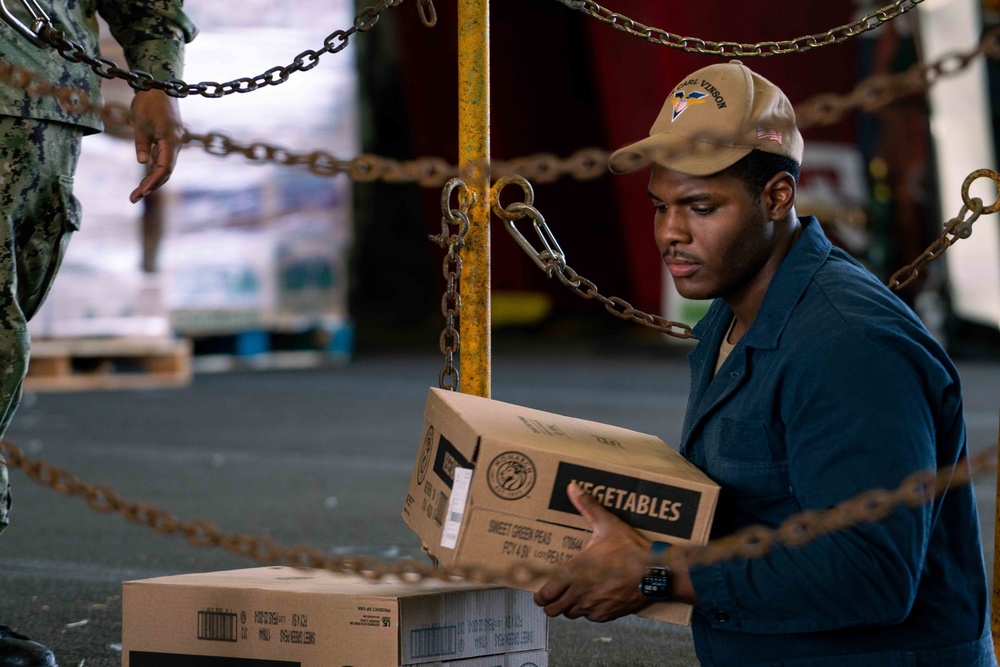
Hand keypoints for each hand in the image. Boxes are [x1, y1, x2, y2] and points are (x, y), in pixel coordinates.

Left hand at [129, 89, 182, 202]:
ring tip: (138, 191)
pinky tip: (145, 176)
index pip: (163, 169)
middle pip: (166, 172)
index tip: (140, 193)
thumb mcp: (140, 122)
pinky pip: (165, 159)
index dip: (152, 182)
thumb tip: (142, 163)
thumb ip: (142, 143)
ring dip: (153, 180)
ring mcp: (174, 142)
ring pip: (166, 167)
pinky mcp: (170, 139)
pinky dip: (155, 169)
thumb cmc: (149, 102)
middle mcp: (176, 144)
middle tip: (134, 198)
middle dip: (151, 186)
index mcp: (171, 141)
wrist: (160, 85)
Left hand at [533, 482, 650, 621]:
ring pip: (570, 615)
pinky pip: (589, 618)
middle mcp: (580, 593)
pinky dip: (588, 611)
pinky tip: (594, 598)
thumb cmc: (630, 550)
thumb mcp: (608, 524)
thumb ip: (588, 506)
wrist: (655, 574)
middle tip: (554, 594)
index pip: (545, 595)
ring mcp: (593, 607)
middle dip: (551, 603)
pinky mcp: (607, 615)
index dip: (541, 594)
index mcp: (575, 573)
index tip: (542, 590)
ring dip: (569, 607)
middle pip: (552, 610)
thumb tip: (573, 486)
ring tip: (574, 595)